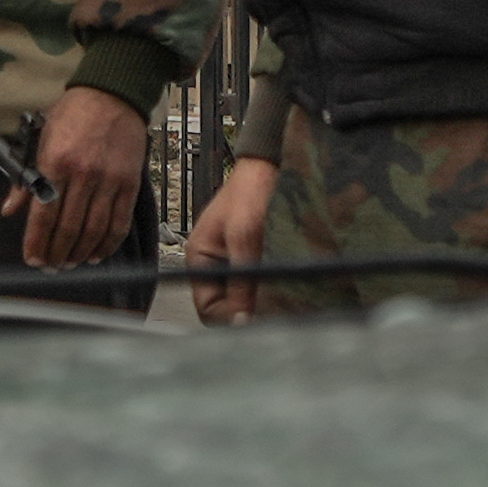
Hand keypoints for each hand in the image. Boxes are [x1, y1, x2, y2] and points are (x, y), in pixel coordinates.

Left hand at [3, 84, 153, 274]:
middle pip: (68, 227)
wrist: (112, 94)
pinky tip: (96, 254)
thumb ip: (25, 178)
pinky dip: (107, 244)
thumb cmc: (74, 114)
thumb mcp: (40, 139)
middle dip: (57, 253)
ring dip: (80, 253)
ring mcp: (109, 180)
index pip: (43, 214)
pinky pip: (118, 223)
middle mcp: (83, 174)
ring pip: (93, 230)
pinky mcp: (129, 184)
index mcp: (56, 162)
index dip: (37, 242)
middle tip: (50, 266)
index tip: (32, 258)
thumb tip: (11, 209)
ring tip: (70, 263)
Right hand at [183, 151, 284, 324]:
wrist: (273, 166)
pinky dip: (272, 290)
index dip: (230, 318)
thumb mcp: (244, 236)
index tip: (256, 320)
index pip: (207, 309)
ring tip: (283, 298)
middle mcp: (215, 265)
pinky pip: (261, 287)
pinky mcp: (256, 260)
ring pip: (246, 299)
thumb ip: (242, 279)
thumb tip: (242, 320)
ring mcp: (235, 263)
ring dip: (263, 302)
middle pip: (227, 307)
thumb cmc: (252, 191)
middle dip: (248, 311)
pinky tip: (288, 287)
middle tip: (274, 311)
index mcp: (200, 259)